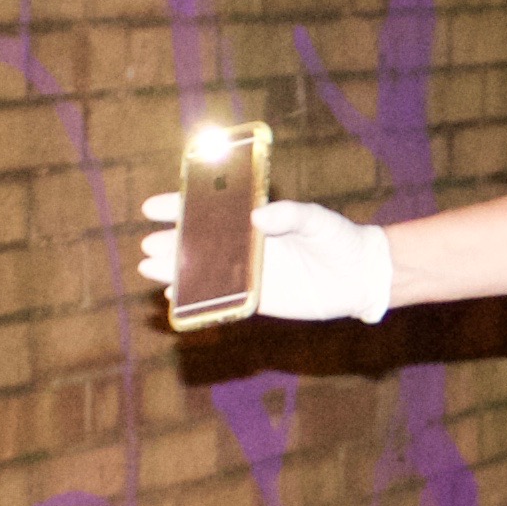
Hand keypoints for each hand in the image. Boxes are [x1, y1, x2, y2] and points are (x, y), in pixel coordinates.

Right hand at [136, 195, 395, 324]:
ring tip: (149, 269)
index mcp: (252, 218)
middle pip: (200, 242)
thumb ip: (289, 215)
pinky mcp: (258, 297)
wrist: (358, 276)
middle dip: (171, 242)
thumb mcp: (315, 219)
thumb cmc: (337, 238)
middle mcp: (245, 243)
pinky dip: (198, 298)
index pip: (209, 209)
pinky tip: (176, 298)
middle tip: (147, 245)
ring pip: (205, 270)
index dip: (179, 207)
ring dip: (177, 271)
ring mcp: (249, 271)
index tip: (153, 208)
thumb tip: (257, 217)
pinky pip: (222, 298)